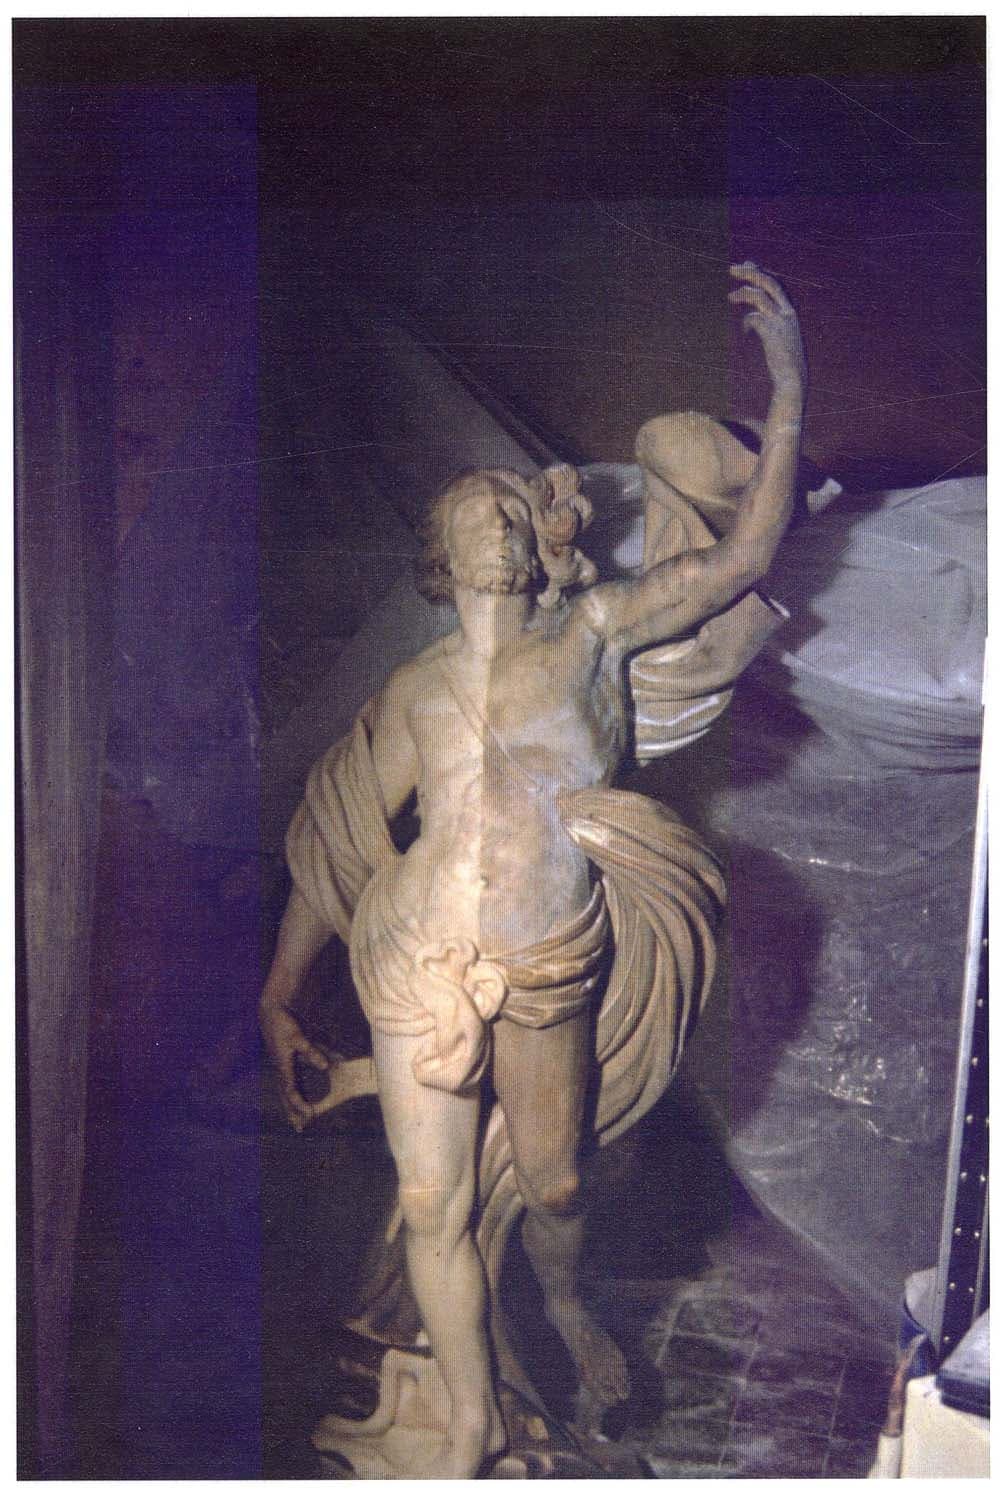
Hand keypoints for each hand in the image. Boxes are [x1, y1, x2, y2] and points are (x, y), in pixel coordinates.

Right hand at [259, 998, 329, 1131]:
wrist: (270, 1013)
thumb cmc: (284, 1025)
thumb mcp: (298, 1037)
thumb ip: (311, 1052)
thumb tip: (326, 1066)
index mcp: (283, 1066)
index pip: (291, 1091)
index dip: (300, 1105)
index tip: (310, 1115)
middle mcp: (280, 1070)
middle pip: (286, 1097)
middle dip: (293, 1113)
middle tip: (301, 1129)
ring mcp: (280, 1067)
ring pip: (285, 1092)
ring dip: (291, 1107)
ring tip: (297, 1122)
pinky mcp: (282, 1063)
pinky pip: (287, 1083)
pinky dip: (292, 1094)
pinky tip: (296, 1101)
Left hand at [729, 263, 805, 392]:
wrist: (793, 380)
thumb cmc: (785, 364)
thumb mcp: (780, 340)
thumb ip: (770, 326)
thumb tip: (753, 317)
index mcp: (790, 313)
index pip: (775, 285)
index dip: (760, 273)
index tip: (747, 264)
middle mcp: (787, 314)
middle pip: (768, 283)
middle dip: (750, 273)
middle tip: (732, 269)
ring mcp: (780, 322)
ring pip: (760, 296)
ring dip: (743, 293)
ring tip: (730, 296)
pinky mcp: (772, 332)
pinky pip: (754, 318)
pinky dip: (747, 322)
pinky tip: (746, 331)